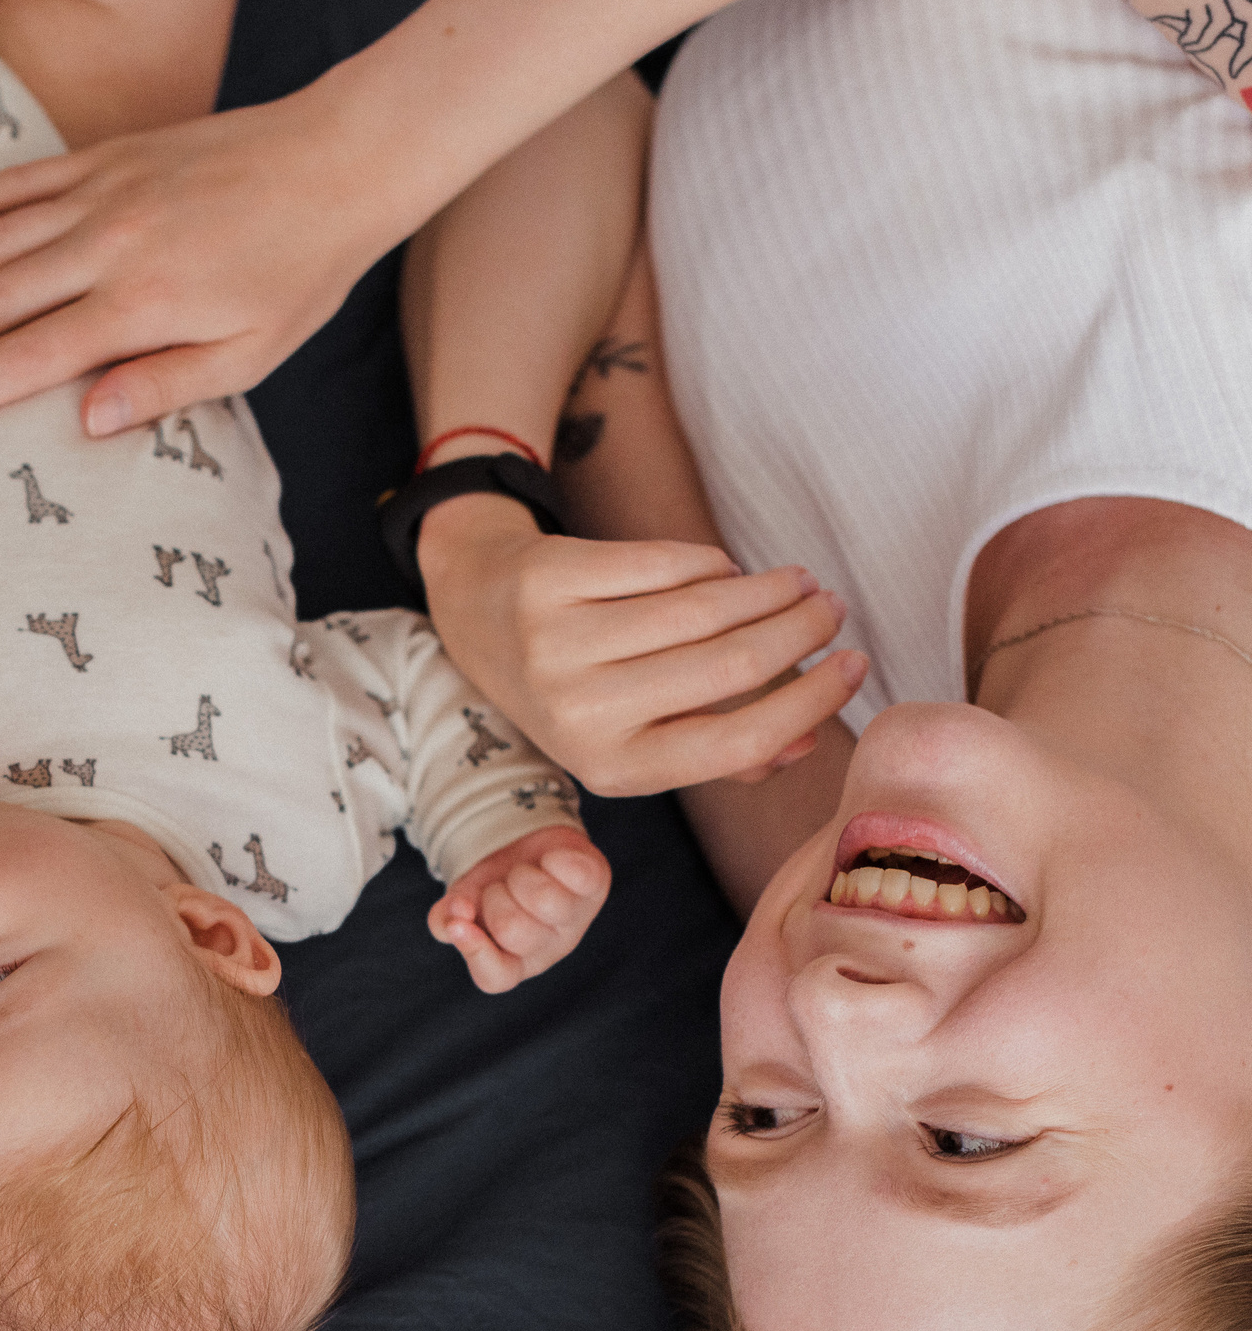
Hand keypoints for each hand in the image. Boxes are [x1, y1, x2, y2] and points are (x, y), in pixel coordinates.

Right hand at [0, 89, 386, 437]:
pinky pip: (11, 185)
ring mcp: (96, 196)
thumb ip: (166, 388)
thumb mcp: (250, 355)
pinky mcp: (101, 159)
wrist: (339, 160)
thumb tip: (86, 422)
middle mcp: (104, 247)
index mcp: (137, 306)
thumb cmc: (299, 272)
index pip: (20, 359)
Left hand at [415, 495, 866, 797]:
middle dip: (800, 633)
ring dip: (768, 591)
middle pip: (728, 668)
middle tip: (834, 610)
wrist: (476, 614)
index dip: (810, 703)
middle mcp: (579, 710)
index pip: (735, 744)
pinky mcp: (551, 579)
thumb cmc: (574, 685)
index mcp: (609, 766)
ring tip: (800, 583)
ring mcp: (558, 642)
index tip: (854, 668)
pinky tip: (728, 570)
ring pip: (702, 610)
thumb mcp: (630, 737)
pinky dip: (710, 564)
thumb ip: (716, 749)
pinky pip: (664, 564)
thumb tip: (807, 740)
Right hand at [428, 826, 609, 993]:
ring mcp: (576, 917)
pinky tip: (551, 861)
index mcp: (513, 962)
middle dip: (494, 897)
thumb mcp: (461, 902)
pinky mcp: (598, 885)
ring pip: (544, 900)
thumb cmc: (493, 885)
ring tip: (523, 875)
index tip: (460, 922)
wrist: (524, 843)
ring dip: (521, 876)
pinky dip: (555, 857)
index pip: (496, 977)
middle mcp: (548, 947)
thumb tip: (456, 917)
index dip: (477, 953)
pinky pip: (576, 873)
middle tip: (501, 889)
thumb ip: (445, 919)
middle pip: (513, 929)